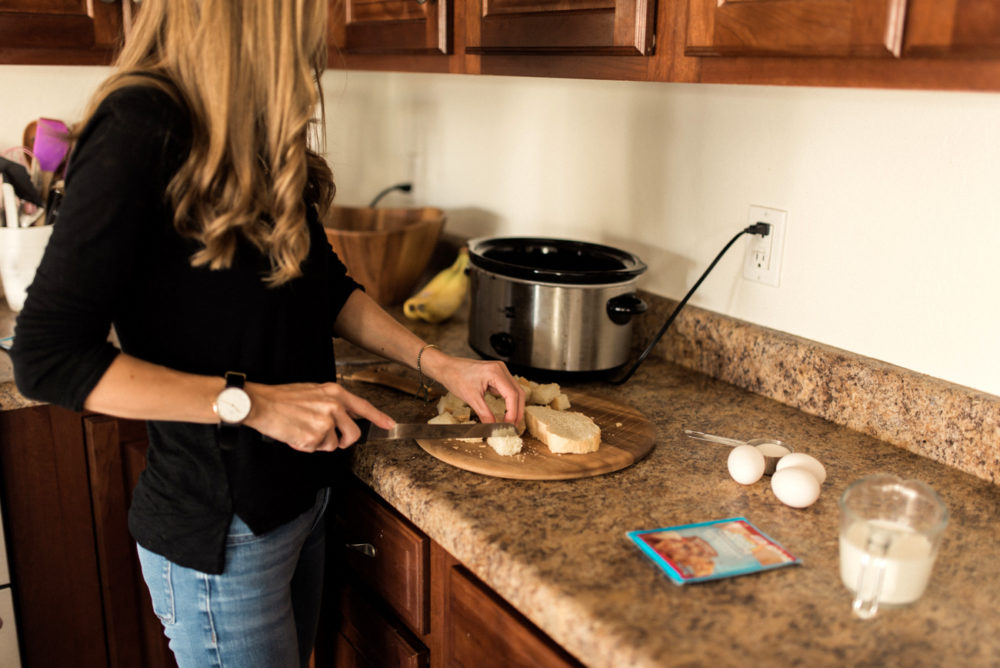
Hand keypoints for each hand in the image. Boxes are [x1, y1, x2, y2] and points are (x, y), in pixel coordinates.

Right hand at [243, 381, 394, 451]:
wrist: (262, 403)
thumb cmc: (283, 398)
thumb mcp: (314, 392)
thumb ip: (333, 403)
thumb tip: (348, 416)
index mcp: (334, 392)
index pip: (363, 406)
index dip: (378, 417)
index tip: (390, 424)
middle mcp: (334, 406)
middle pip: (353, 434)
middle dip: (343, 441)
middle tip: (326, 438)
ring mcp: (325, 421)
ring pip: (333, 444)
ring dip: (319, 442)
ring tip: (303, 429)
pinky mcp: (315, 436)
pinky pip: (316, 449)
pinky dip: (305, 446)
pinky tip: (295, 433)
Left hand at [422, 350, 525, 425]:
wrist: (446, 367)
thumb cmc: (455, 377)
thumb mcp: (471, 398)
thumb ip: (484, 413)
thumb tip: (493, 427)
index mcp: (496, 372)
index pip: (512, 395)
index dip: (513, 412)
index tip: (509, 426)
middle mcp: (501, 369)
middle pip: (518, 393)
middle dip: (517, 411)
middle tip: (513, 427)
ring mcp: (500, 371)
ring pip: (515, 391)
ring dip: (515, 407)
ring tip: (511, 421)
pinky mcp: (497, 374)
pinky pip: (508, 389)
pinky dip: (509, 401)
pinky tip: (507, 411)